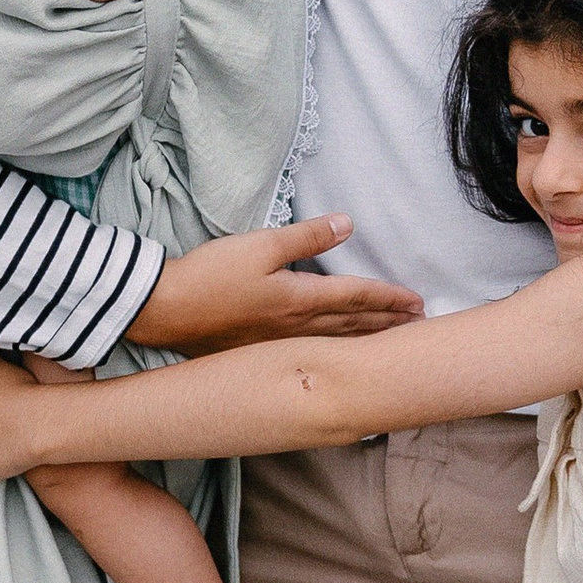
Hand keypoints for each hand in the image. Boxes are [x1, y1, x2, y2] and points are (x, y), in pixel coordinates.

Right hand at [133, 216, 420, 350]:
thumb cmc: (210, 276)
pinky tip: (337, 358)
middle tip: (418, 328)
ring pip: (334, 343)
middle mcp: (295, 328)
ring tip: (391, 343)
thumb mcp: (260, 245)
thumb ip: (306, 237)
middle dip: (387, 325)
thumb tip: (347, 224)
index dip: (389, 298)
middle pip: (352, 326)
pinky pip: (311, 355)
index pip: (356, 297)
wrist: (164, 311)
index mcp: (299, 299)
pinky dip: (335, 354)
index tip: (417, 302)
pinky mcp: (259, 353)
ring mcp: (278, 344)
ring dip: (366, 342)